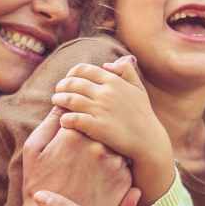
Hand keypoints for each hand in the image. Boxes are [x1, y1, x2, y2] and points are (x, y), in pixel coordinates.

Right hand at [21, 106, 131, 205]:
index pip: (83, 109)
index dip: (78, 115)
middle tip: (84, 145)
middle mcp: (99, 144)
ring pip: (116, 141)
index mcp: (74, 133)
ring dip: (109, 144)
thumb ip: (50, 121)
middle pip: (103, 123)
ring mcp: (115, 162)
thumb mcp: (34, 150)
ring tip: (92, 162)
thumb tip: (63, 99)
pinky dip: (116, 162)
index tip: (74, 122)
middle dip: (96, 128)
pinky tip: (101, 174)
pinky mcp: (126, 179)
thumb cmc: (39, 185)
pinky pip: (124, 160)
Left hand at [52, 57, 173, 205]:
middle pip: (73, 83)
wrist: (148, 141)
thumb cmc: (142, 115)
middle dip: (62, 85)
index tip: (68, 80)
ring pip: (69, 99)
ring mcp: (101, 110)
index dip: (71, 73)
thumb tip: (106, 65)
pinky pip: (72, 119)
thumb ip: (126, 71)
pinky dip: (64, 118)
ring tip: (56, 102)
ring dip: (59, 99)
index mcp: (114, 81)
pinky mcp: (97, 127)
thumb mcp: (139, 89)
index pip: (84, 70)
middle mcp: (106, 93)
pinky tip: (63, 121)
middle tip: (58, 91)